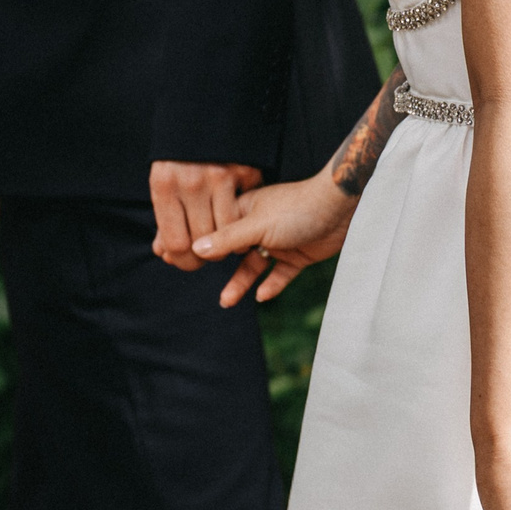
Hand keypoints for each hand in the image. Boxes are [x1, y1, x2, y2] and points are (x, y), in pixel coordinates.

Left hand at [147, 160, 260, 269]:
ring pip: (228, 233)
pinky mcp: (245, 171)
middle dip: (205, 257)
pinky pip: (245, 211)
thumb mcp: (163, 180)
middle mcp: (191, 182)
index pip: (176, 243)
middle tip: (207, 253)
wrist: (203, 112)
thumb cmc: (179, 155)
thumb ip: (165, 217)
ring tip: (223, 236)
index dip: (184, 261)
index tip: (188, 261)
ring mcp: (220, 176)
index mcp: (164, 185)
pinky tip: (235, 210)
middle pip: (203, 243)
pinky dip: (243, 217)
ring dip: (228, 243)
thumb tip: (164, 252)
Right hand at [192, 178, 356, 305]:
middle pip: (230, 249)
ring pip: (253, 265)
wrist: (341, 208)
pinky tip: (262, 297)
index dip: (195, 241)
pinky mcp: (298, 254)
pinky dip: (272, 285)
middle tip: (188, 273)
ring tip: (225, 301)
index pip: (213, 227)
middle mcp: (258, 225)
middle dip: (212, 263)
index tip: (169, 252)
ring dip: (240, 282)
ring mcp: (278, 240)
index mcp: (244, 210)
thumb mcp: (257, 225)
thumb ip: (227, 239)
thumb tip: (196, 248)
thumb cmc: (297, 208)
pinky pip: (280, 274)